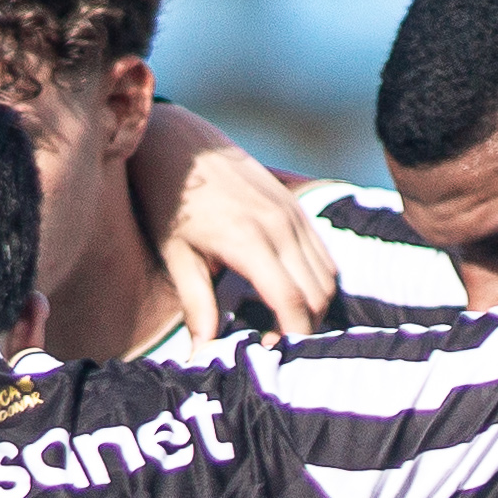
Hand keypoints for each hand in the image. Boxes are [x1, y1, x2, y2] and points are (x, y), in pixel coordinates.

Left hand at [147, 109, 337, 339]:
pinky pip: (323, 254)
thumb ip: (197, 306)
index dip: (290, 336)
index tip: (271, 355)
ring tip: (283, 324)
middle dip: (305, 327)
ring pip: (327, 275)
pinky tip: (289, 294)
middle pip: (318, 293)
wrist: (179, 142)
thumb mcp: (177, 256)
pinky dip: (316, 281)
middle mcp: (279, 225)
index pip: (291, 301)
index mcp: (248, 240)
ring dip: (314, 306)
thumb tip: (203, 354)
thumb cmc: (169, 202)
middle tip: (275, 346)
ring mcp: (292, 212)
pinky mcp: (295, 205)